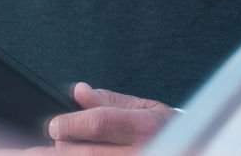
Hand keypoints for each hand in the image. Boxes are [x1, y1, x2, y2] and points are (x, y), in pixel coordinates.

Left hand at [46, 82, 176, 152]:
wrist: (187, 148)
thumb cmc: (163, 129)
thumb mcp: (143, 107)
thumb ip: (108, 100)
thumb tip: (78, 91)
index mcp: (144, 126)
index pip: (98, 123)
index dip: (70, 123)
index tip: (55, 124)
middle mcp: (139, 151)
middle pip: (84, 151)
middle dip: (63, 144)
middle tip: (58, 137)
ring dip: (64, 155)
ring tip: (53, 149)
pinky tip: (71, 153)